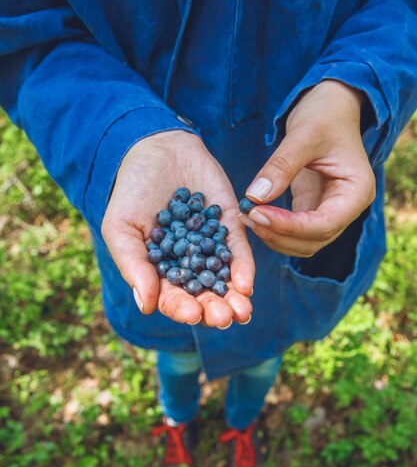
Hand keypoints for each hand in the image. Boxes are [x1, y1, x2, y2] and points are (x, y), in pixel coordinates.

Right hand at [101, 130, 253, 327]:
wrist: (156, 148)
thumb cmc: (131, 191)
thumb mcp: (121, 227)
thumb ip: (133, 265)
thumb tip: (147, 306)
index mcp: (161, 272)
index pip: (173, 298)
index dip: (182, 309)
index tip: (191, 314)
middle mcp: (189, 265)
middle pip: (204, 295)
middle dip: (214, 310)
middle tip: (224, 318)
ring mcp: (211, 246)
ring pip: (225, 280)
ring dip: (234, 298)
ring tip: (242, 311)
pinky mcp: (230, 226)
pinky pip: (238, 251)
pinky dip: (243, 268)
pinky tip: (246, 283)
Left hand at [239, 80, 375, 256]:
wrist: (330, 107)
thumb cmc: (324, 114)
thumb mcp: (303, 134)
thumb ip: (281, 166)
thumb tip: (255, 197)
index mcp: (357, 192)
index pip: (325, 224)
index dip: (290, 226)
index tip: (257, 213)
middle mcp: (348, 208)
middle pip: (313, 240)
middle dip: (279, 234)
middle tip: (246, 216)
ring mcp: (332, 211)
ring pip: (303, 243)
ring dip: (274, 236)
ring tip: (245, 215)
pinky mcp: (313, 209)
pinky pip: (294, 231)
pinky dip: (273, 228)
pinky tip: (253, 214)